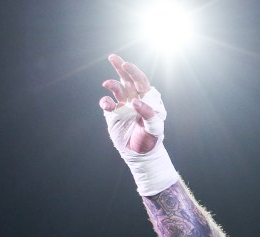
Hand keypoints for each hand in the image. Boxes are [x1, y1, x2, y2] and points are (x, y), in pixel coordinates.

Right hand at [99, 54, 178, 195]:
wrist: (140, 155)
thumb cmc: (151, 141)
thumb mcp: (154, 128)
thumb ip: (148, 114)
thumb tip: (135, 101)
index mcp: (149, 99)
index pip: (141, 81)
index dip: (134, 72)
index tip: (125, 65)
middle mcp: (136, 99)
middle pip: (127, 79)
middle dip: (120, 67)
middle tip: (113, 57)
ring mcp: (123, 106)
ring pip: (116, 89)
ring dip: (111, 84)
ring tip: (107, 84)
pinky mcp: (113, 114)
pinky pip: (107, 103)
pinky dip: (105, 101)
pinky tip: (107, 104)